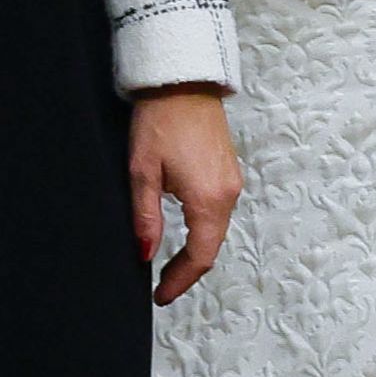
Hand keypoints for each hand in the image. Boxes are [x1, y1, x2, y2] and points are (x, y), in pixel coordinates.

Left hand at [130, 85, 241, 306]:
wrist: (184, 80)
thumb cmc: (161, 120)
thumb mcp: (143, 172)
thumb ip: (146, 217)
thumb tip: (146, 254)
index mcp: (208, 199)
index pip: (199, 256)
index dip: (179, 281)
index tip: (160, 296)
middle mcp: (228, 194)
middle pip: (211, 247)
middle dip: (187, 271)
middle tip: (162, 287)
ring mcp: (232, 181)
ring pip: (217, 231)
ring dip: (196, 252)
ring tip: (169, 266)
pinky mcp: (229, 171)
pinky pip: (220, 213)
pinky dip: (204, 231)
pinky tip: (185, 234)